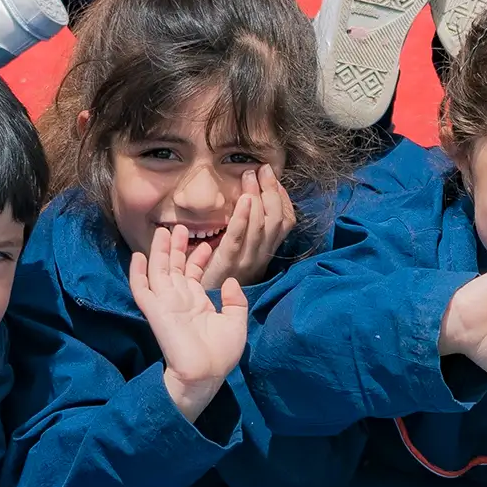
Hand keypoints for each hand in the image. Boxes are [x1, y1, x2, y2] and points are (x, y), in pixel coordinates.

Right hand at [130, 226, 249, 420]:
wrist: (206, 374)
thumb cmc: (220, 354)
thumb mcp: (236, 322)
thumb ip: (234, 301)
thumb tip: (230, 281)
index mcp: (197, 303)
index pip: (194, 274)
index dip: (198, 258)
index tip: (206, 243)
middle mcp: (180, 300)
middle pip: (175, 267)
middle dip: (177, 247)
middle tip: (180, 227)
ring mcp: (166, 304)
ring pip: (159, 271)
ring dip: (159, 252)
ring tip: (163, 231)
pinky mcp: (155, 310)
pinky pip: (142, 289)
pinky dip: (137, 273)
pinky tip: (137, 256)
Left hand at [199, 165, 296, 289]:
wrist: (202, 316)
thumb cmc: (214, 283)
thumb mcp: (236, 258)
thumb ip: (242, 238)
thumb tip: (244, 207)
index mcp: (264, 256)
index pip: (285, 223)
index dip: (283, 199)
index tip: (273, 180)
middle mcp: (260, 258)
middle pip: (276, 219)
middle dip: (271, 191)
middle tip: (262, 169)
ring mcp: (246, 262)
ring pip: (262, 225)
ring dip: (258, 197)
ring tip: (250, 176)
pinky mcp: (228, 264)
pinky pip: (239, 237)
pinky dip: (242, 217)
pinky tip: (243, 199)